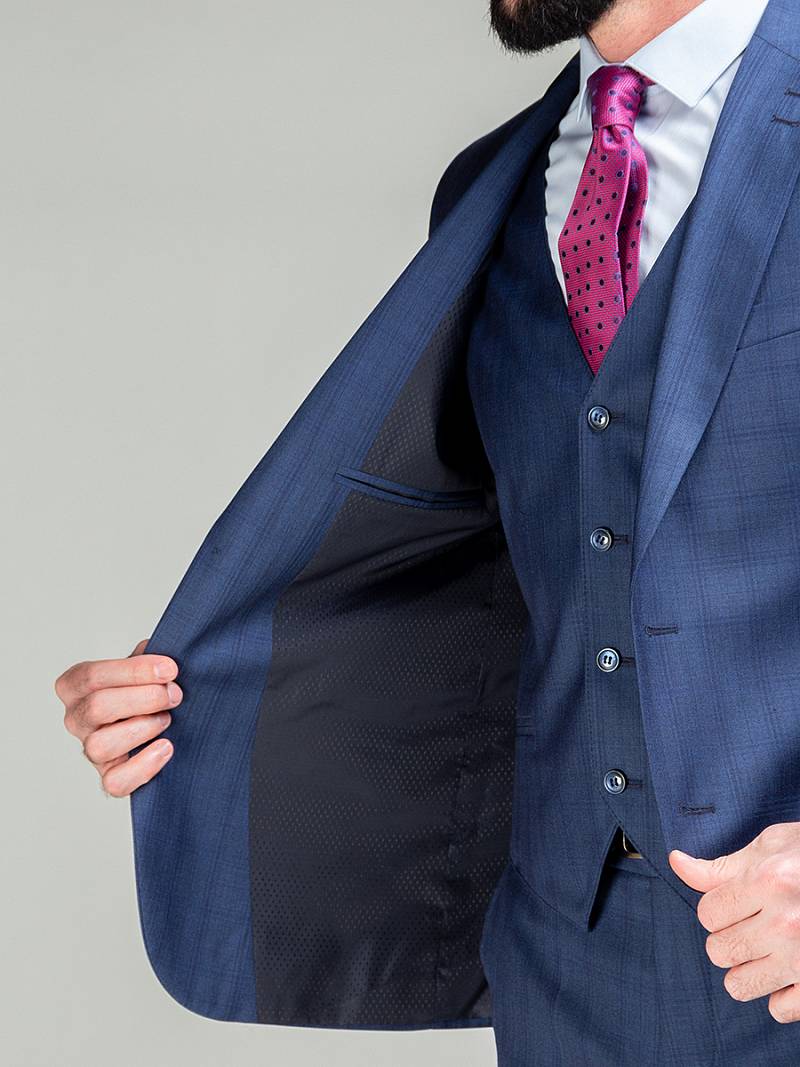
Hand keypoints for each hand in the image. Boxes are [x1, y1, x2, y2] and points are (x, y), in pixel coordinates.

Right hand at [56, 638, 180, 796]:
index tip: (170, 669)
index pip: (92, 676)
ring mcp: (89, 750)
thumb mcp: (143, 668)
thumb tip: (161, 653)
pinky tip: (166, 747)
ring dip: (141, 729)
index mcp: (76, 685)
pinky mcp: (108, 777)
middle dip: (144, 698)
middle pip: (97, 707)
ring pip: (100, 745)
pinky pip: (115, 781)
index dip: (134, 671)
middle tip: (175, 695)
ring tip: (167, 719)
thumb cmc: (146, 690)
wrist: (158, 723)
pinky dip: (143, 766)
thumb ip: (148, 657)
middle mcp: (76, 718)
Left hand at [669, 823, 799, 1022]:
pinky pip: (779, 1009)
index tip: (736, 903)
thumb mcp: (773, 847)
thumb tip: (676, 863)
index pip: (708, 914)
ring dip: (747, 968)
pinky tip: (789, 971)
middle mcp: (786, 922)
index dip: (717, 908)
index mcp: (769, 881)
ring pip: (739, 985)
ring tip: (765, 949)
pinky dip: (780, 993)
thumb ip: (722, 866)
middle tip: (751, 925)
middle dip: (727, 938)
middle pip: (719, 951)